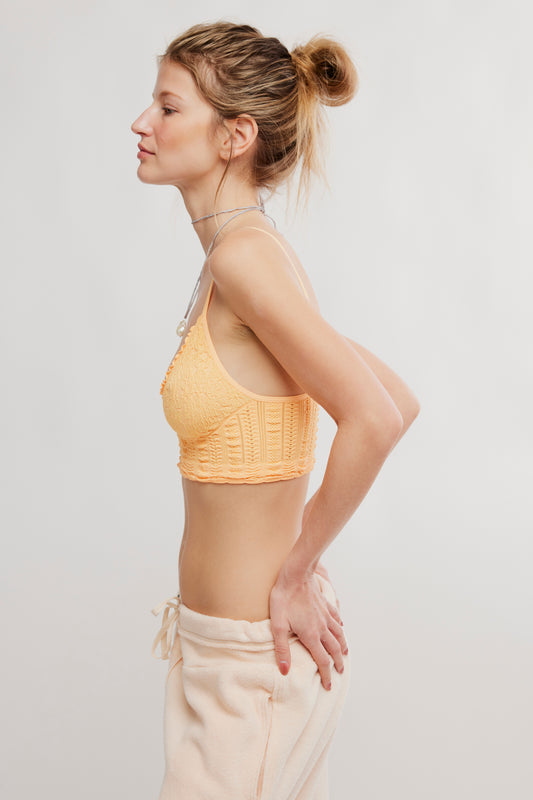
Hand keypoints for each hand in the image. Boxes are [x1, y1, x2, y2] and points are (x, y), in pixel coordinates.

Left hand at [269, 565, 347, 690]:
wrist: (296, 574)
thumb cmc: (284, 598)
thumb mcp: (277, 625)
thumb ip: (282, 649)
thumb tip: (285, 670)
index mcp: (311, 635)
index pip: (322, 661)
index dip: (326, 675)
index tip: (328, 685)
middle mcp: (322, 627)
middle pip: (334, 650)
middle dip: (338, 663)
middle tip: (339, 673)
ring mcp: (326, 615)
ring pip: (339, 635)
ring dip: (343, 647)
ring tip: (345, 654)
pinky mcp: (326, 605)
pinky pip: (336, 619)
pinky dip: (340, 627)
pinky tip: (341, 628)